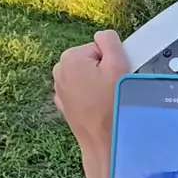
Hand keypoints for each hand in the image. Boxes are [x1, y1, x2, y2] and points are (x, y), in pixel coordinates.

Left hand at [53, 29, 128, 155]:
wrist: (104, 141)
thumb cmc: (111, 106)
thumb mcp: (118, 64)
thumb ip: (110, 40)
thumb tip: (104, 35)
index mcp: (69, 58)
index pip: (99, 48)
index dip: (111, 60)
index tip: (114, 76)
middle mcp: (59, 72)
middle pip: (91, 60)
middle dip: (103, 71)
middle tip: (111, 88)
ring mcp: (60, 89)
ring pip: (87, 76)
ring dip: (97, 84)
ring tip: (104, 99)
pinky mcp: (64, 103)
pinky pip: (82, 91)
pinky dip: (90, 96)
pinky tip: (97, 107)